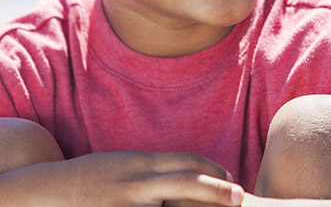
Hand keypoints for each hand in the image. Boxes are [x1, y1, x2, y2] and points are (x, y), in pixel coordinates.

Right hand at [6, 150, 243, 205]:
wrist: (57, 189)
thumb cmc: (96, 174)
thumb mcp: (127, 163)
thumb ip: (154, 169)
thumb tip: (182, 176)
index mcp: (143, 161)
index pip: (185, 161)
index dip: (210, 167)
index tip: (228, 175)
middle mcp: (140, 179)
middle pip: (186, 181)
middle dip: (215, 189)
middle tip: (239, 195)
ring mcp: (131, 202)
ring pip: (175, 204)